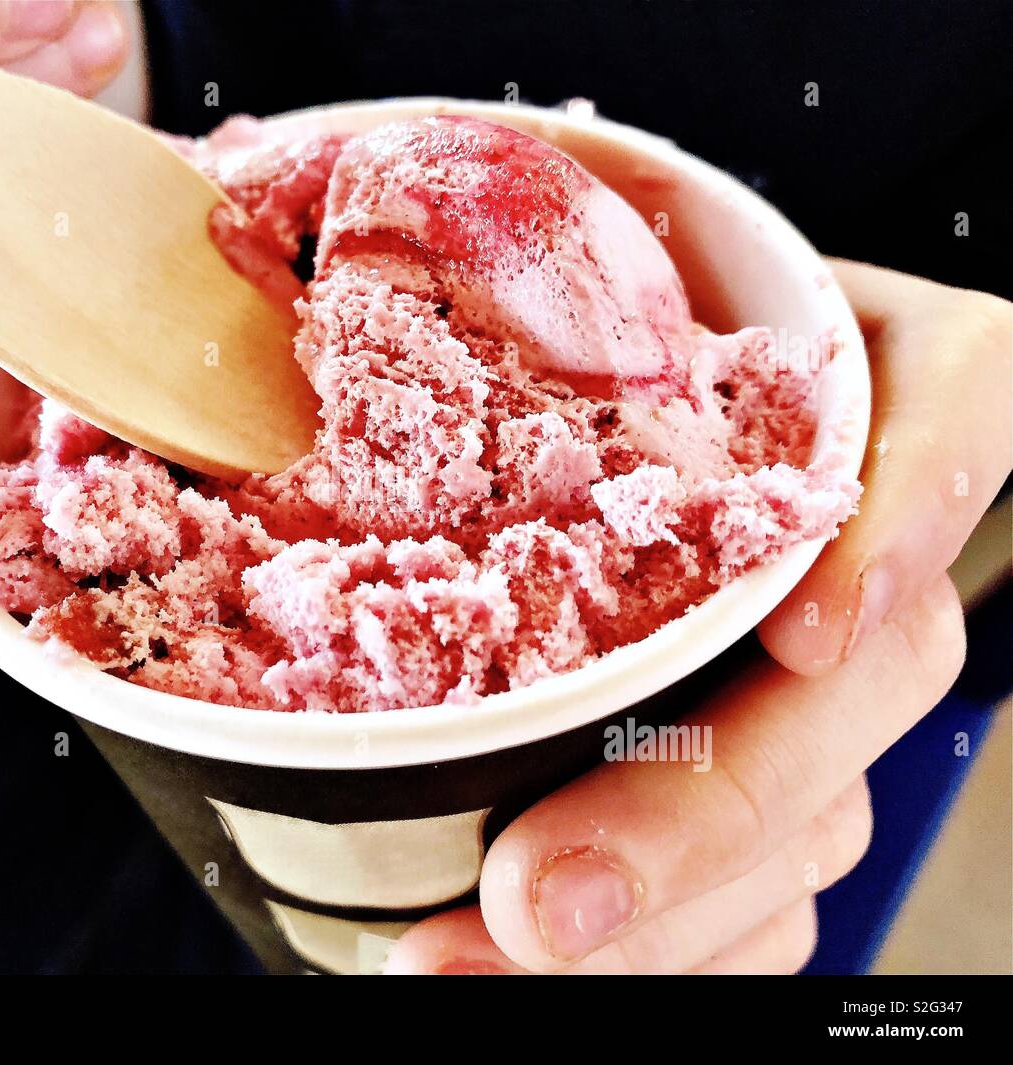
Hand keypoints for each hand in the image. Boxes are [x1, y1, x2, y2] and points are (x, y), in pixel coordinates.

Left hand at [387, 262, 1011, 973]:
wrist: (590, 419)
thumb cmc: (558, 351)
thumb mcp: (544, 295)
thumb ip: (489, 305)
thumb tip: (321, 356)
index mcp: (825, 389)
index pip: (956, 400)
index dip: (910, 507)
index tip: (803, 622)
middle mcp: (847, 538)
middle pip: (863, 680)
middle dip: (702, 815)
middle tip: (540, 899)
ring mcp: (823, 676)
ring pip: (813, 822)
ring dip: (662, 916)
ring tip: (482, 952)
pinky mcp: (773, 776)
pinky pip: (773, 892)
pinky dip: (669, 948)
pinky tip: (539, 970)